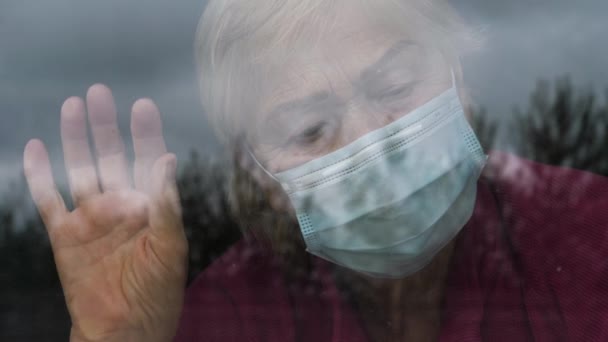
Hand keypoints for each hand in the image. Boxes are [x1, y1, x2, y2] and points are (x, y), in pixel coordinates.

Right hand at [23, 85, 187, 341]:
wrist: (123, 330)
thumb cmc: (156, 291)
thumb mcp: (171, 247)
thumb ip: (167, 204)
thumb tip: (168, 159)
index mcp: (150, 207)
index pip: (148, 160)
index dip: (145, 133)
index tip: (143, 105)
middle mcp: (120, 206)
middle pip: (111, 156)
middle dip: (106, 125)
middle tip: (100, 92)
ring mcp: (91, 219)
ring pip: (80, 168)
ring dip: (74, 139)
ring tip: (72, 106)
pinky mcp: (65, 235)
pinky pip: (48, 199)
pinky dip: (39, 176)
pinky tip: (36, 148)